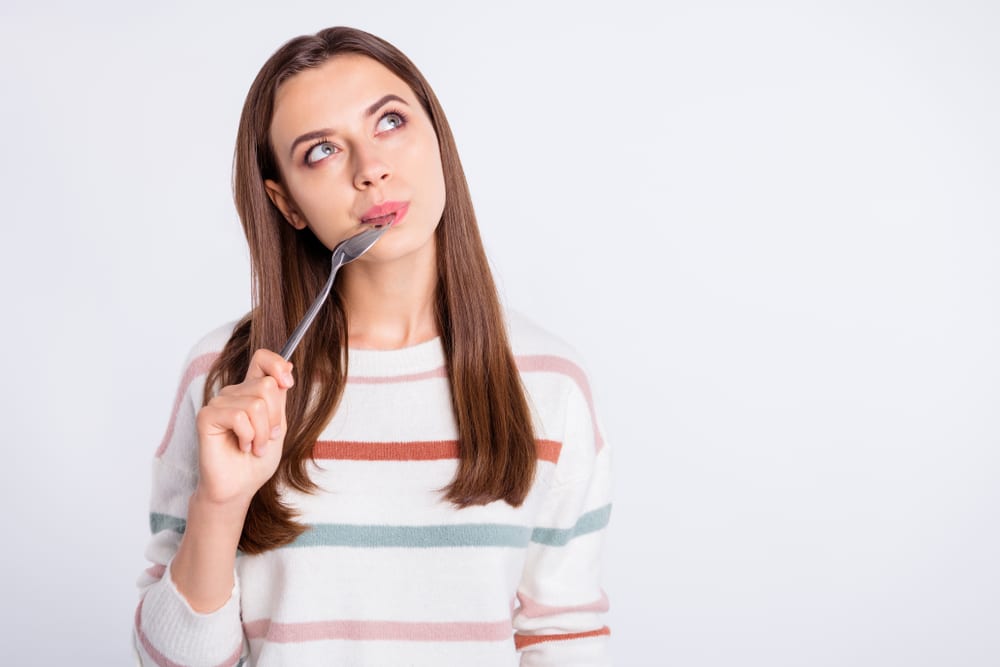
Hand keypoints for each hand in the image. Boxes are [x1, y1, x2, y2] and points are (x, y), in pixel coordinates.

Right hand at [194, 349, 294, 507]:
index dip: (277, 364)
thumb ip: (279, 397)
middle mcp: (234, 393)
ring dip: (262, 433)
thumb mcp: (278, 425)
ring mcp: (219, 403)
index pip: (262, 359)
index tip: (288, 383)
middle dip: (275, 418)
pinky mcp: (207, 416)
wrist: (240, 487)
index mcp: (251, 391)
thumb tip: (288, 365)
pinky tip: (241, 447)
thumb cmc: (257, 460)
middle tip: (267, 438)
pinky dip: (248, 437)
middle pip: (266, 385)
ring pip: (255, 404)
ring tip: (254, 447)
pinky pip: (239, 416)